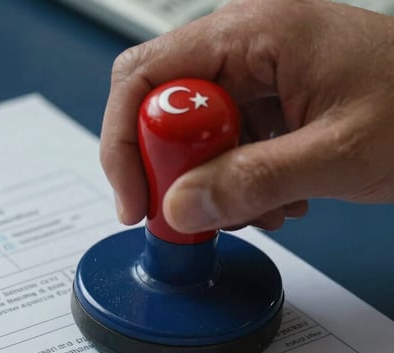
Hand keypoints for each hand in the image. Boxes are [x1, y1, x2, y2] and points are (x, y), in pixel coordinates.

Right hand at [102, 0, 393, 231]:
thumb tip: (178, 207)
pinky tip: (268, 199)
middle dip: (167, 168)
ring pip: (188, 132)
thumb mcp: (338, 152)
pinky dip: (231, 179)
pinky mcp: (265, 97)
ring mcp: (254, 70)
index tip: (138, 199)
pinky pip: (220, 141)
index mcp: (254, 30)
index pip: (146, 76)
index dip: (125, 142)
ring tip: (249, 210)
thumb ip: (252, 181)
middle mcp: (245, 42)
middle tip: (189, 211)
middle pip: (160, 105)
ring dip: (205, 182)